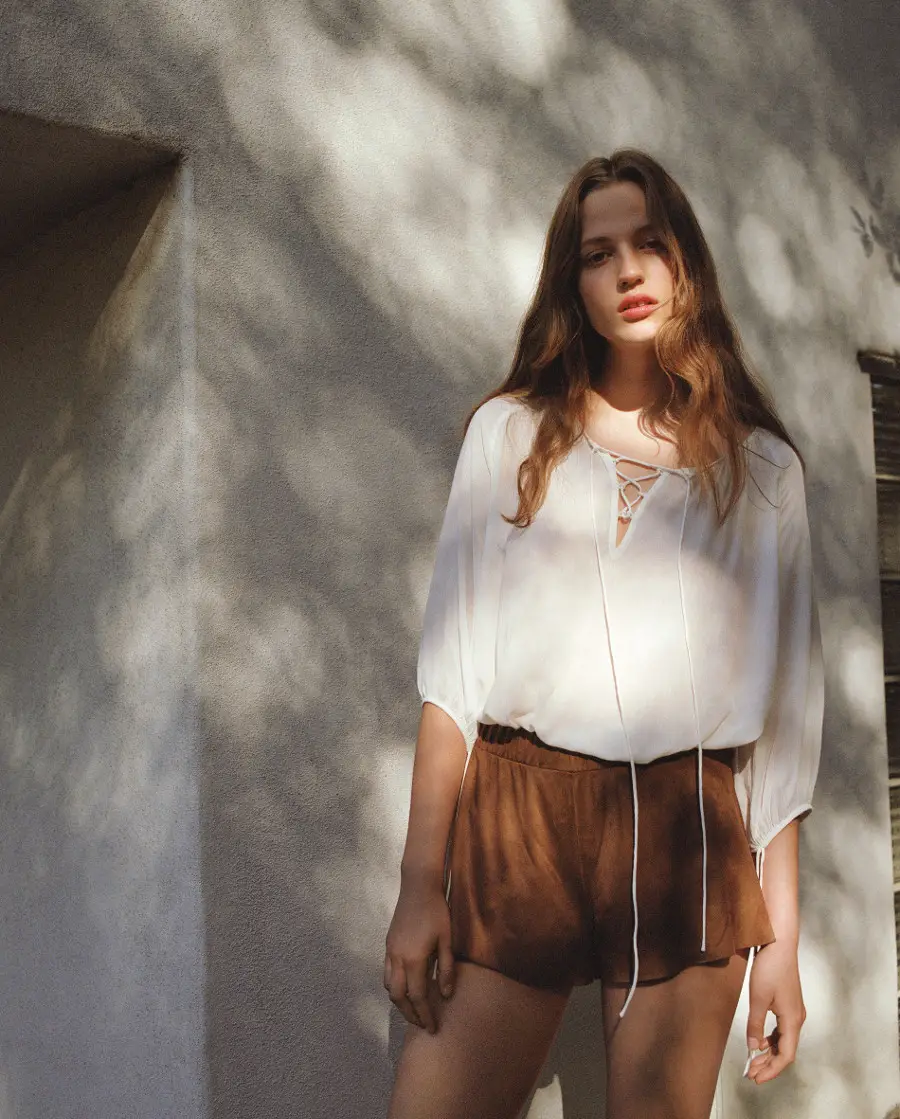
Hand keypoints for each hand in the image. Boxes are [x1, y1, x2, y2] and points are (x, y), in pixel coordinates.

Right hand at [384, 876, 455, 1033]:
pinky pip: (386, 973)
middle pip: (399, 997)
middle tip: (423, 1024)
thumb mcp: (447, 940)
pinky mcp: (388, 944)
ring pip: (389, 986)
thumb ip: (446, 969)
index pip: (418, 996)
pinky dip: (394, 986)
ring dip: (400, 1002)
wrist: (418, 887)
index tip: (433, 1029)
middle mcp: (397, 959)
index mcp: (414, 960)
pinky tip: (405, 986)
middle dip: (410, 1014)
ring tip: (414, 1009)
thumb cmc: (437, 912)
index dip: (425, 1015)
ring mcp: (390, 951)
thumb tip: (446, 995)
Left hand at [745, 939, 805, 1083]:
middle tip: (751, 1073)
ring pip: (783, 1040)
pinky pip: (781, 1029)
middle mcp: (797, 1018)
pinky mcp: (789, 1004)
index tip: (757, 1078)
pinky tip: (759, 1041)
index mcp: (792, 1020)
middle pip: (785, 1050)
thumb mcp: (758, 998)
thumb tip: (753, 1047)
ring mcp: (794, 1011)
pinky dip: (770, 1038)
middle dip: (768, 1064)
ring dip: (768, 1051)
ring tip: (753, 1060)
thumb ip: (755, 1024)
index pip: (786, 1055)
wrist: (780, 944)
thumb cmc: (771, 968)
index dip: (772, 1070)